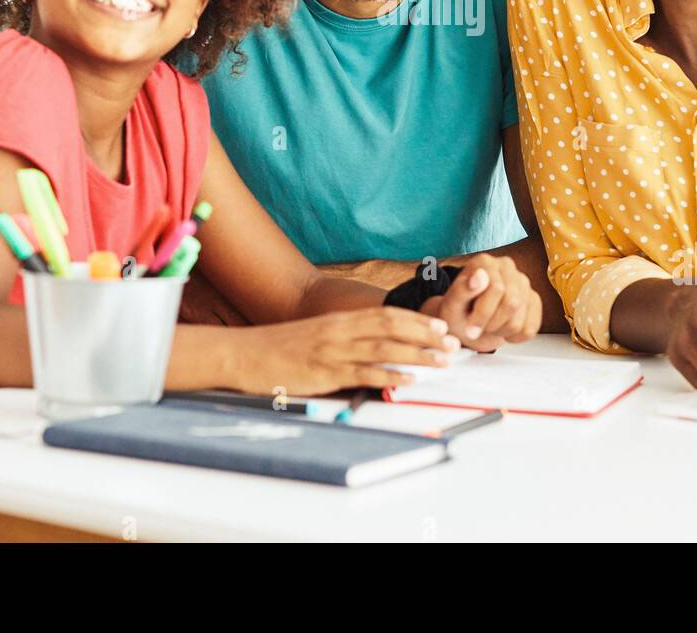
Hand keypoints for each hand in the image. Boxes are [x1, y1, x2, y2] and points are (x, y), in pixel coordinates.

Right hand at [237, 307, 458, 395]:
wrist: (244, 353)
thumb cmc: (279, 348)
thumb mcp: (315, 336)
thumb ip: (343, 339)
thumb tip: (374, 348)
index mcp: (340, 321)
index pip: (386, 314)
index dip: (417, 320)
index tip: (440, 326)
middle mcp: (340, 330)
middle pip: (392, 327)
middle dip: (426, 334)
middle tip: (452, 343)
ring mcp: (332, 351)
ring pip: (384, 348)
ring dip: (417, 354)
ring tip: (441, 361)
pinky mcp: (324, 373)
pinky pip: (363, 373)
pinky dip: (388, 376)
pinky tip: (407, 380)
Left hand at [421, 256, 540, 351]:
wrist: (466, 325)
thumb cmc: (457, 313)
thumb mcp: (452, 304)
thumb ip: (463, 289)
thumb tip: (480, 275)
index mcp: (485, 263)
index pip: (497, 289)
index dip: (483, 314)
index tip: (471, 327)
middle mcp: (507, 267)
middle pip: (512, 303)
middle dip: (492, 324)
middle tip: (478, 328)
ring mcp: (523, 283)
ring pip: (520, 318)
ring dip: (501, 331)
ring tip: (488, 326)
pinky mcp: (533, 300)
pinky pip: (530, 328)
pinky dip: (514, 337)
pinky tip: (502, 329)